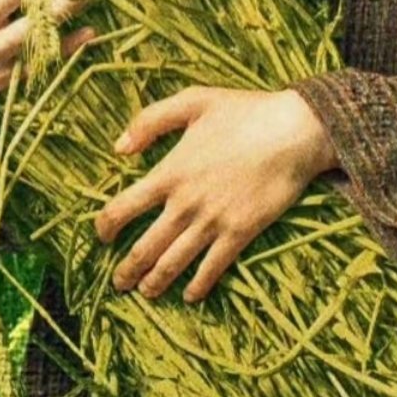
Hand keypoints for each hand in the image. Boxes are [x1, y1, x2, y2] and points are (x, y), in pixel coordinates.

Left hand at [95, 86, 338, 303]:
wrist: (294, 131)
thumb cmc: (245, 112)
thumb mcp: (193, 100)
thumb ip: (150, 121)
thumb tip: (119, 148)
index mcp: (170, 172)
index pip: (122, 209)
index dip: (105, 228)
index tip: (102, 237)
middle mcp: (185, 203)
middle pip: (144, 247)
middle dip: (127, 269)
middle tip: (120, 282)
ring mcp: (212, 221)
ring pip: (173, 263)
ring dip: (155, 282)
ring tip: (146, 293)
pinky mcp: (240, 233)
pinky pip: (212, 268)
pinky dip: (197, 286)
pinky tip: (190, 295)